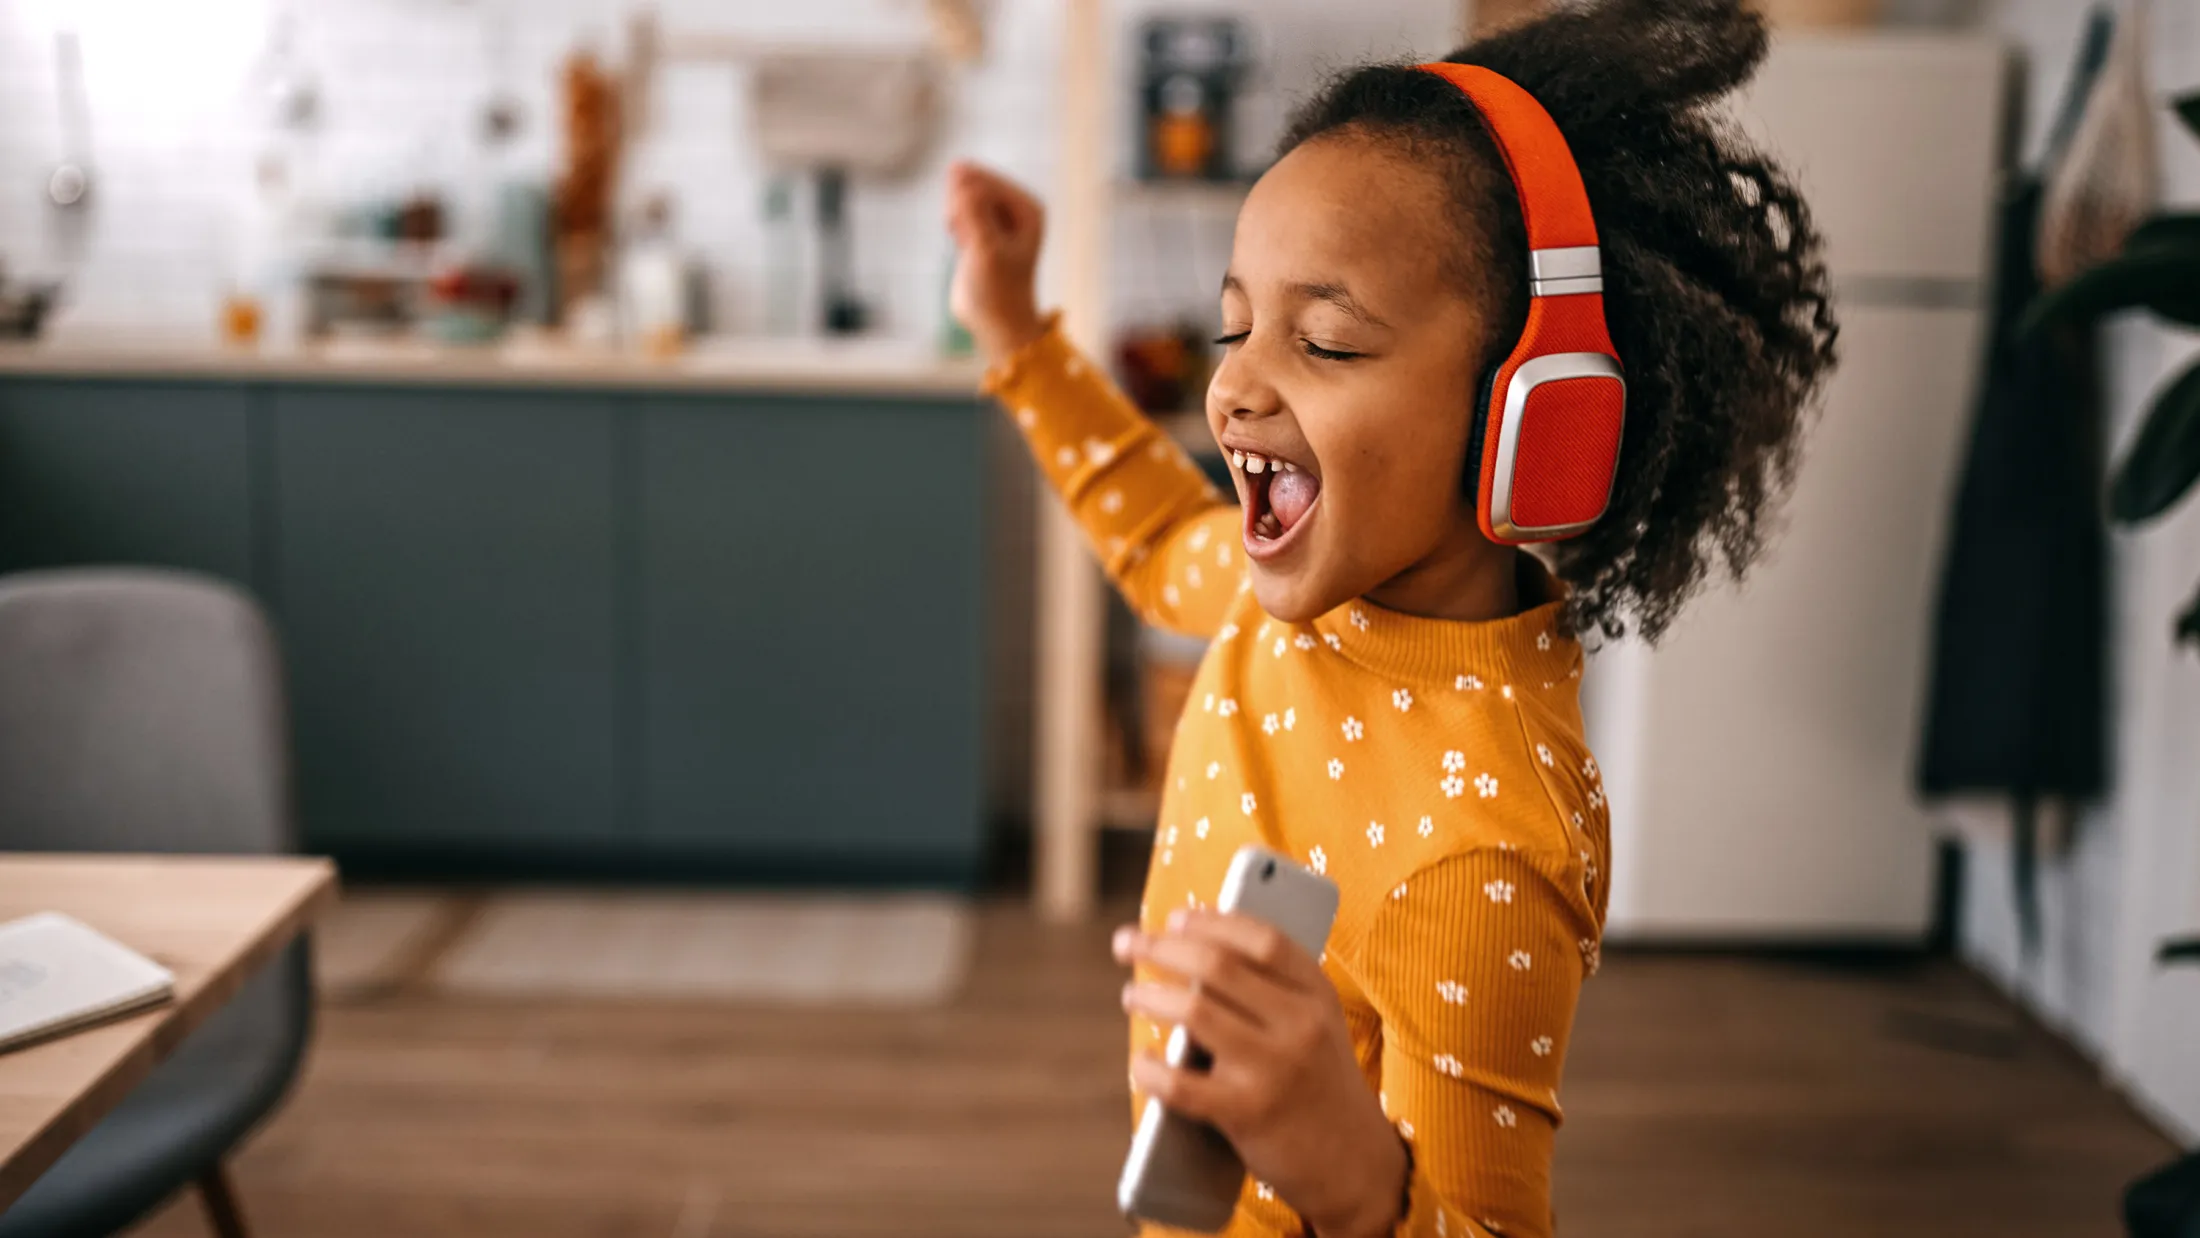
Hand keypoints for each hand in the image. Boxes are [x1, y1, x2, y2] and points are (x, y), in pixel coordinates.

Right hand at [943, 160, 1045, 364]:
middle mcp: (1017, 208)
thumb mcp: (986, 249)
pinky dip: (955, 223)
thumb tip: (958, 170)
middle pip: (972, 185)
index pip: (984, 182)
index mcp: (1028, 208)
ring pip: (963, 196)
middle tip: (962, 237)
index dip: (964, 204)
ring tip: (963, 242)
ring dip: (955, 216)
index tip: (966, 233)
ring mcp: (999, 217)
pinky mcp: (982, 228)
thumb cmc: (998, 290)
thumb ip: (973, 210)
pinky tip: (960, 242)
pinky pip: (959, 208)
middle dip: (959, 208)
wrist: (997, 322)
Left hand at [1115, 909, 1409, 1237]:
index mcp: (1318, 995)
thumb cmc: (1317, 1084)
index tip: (1176, 917)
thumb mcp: (1317, 1026)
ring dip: (1149, 996)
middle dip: (1160, 947)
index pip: (1262, 938)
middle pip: (1217, 965)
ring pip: (1193, 1012)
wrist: (1356, 1164)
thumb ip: (1274, 990)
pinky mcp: (1248, 1114)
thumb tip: (1191, 950)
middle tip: (1126, 943)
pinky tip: (1142, 1062)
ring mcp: (1274, 1069)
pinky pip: (1180, 1084)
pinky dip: (1149, 1069)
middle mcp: (1300, 1025)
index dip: (1212, 921)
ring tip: (1132, 995)